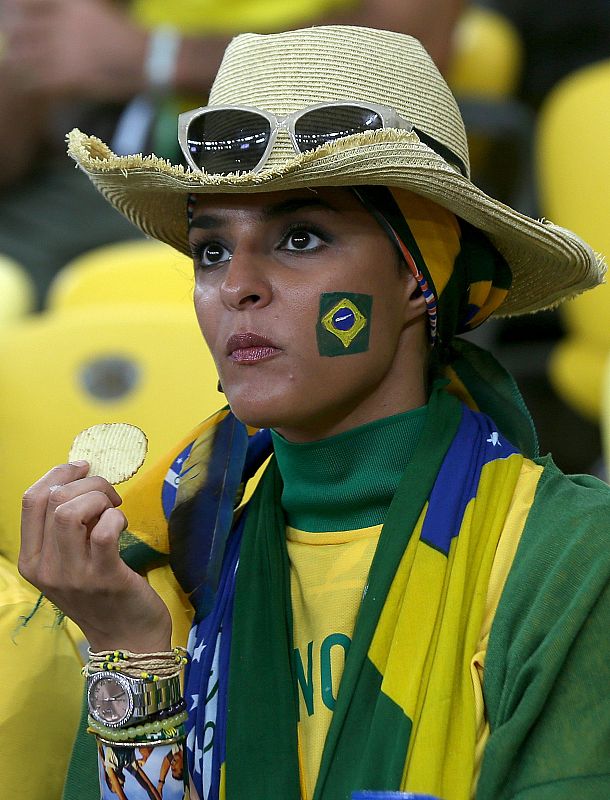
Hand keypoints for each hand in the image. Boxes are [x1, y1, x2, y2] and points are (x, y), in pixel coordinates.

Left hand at [1, 0, 147, 99]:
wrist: (150, 60)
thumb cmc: (129, 37)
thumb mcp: (98, 11)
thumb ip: (75, 13)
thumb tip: (60, 14)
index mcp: (67, 3)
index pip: (24, 4)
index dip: (14, 13)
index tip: (14, 22)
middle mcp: (60, 23)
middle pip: (19, 29)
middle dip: (17, 40)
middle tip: (20, 49)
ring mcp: (62, 50)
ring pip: (23, 55)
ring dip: (21, 62)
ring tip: (25, 68)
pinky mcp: (68, 76)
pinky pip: (36, 80)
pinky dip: (32, 83)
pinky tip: (35, 85)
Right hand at [19, 461, 171, 652]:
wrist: (127, 640)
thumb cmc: (103, 595)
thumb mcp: (70, 563)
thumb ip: (66, 530)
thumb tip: (78, 481)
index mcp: (31, 560)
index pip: (30, 500)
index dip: (57, 473)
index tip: (82, 467)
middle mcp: (45, 568)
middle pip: (53, 499)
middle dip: (88, 483)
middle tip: (109, 496)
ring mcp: (72, 575)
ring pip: (71, 511)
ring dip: (100, 498)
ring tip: (113, 510)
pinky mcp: (103, 578)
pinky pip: (104, 529)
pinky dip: (116, 518)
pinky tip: (122, 526)